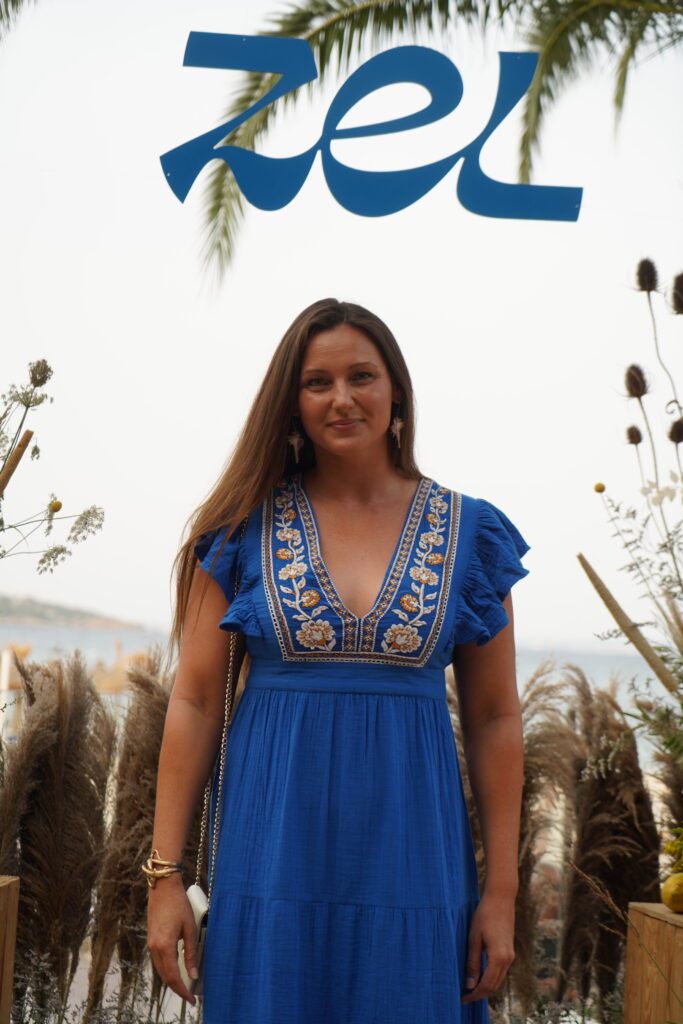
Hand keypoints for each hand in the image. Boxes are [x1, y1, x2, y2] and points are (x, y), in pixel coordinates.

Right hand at [147, 874, 198, 1005]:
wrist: (163, 887)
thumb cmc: (179, 904)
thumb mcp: (189, 928)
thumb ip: (191, 952)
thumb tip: (193, 974)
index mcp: (165, 946)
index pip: (173, 977)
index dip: (182, 991)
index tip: (191, 999)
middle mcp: (155, 948)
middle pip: (165, 977)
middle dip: (177, 988)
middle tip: (190, 996)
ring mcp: (151, 944)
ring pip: (160, 970)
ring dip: (171, 980)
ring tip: (185, 986)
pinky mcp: (152, 939)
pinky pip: (159, 961)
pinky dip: (167, 969)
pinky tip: (176, 970)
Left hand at [461, 891, 515, 1003]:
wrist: (501, 899)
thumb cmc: (484, 915)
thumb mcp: (474, 939)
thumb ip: (473, 963)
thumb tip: (470, 984)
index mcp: (498, 957)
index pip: (487, 985)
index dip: (475, 994)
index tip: (463, 998)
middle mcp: (508, 959)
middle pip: (494, 986)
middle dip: (480, 994)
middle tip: (464, 996)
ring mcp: (510, 955)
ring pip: (498, 979)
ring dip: (485, 986)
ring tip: (469, 988)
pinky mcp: (509, 951)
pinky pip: (500, 971)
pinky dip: (490, 977)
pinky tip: (479, 976)